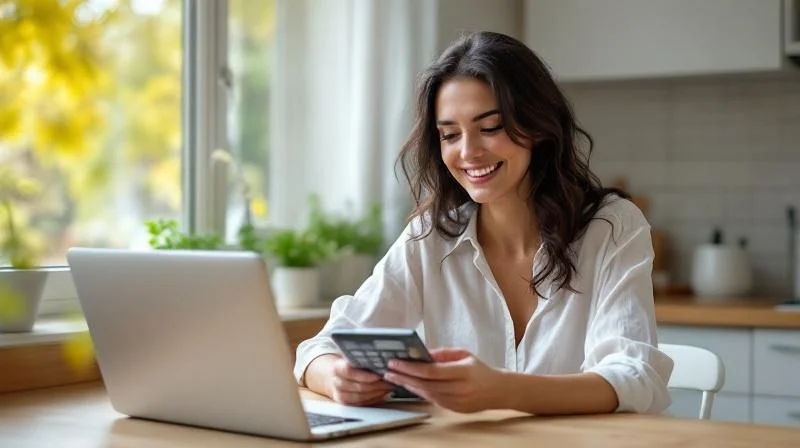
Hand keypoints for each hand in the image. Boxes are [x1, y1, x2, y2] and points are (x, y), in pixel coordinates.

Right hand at [319, 355, 394, 405]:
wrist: (333, 376)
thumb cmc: (346, 364)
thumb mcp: (350, 357)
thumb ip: (361, 358)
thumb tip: (381, 357)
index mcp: (337, 368)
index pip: (349, 372)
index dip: (364, 375)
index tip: (378, 375)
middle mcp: (337, 382)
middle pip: (358, 387)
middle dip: (377, 385)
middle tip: (390, 381)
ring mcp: (340, 395)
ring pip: (361, 397)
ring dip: (378, 393)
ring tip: (389, 387)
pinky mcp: (346, 403)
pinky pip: (362, 403)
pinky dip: (374, 399)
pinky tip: (383, 393)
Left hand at [383, 348, 504, 412]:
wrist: (498, 391)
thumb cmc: (479, 369)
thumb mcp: (464, 355)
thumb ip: (443, 353)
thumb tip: (422, 352)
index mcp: (464, 372)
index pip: (432, 371)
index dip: (411, 368)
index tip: (396, 362)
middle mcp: (460, 389)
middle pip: (426, 384)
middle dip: (404, 377)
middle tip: (388, 371)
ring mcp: (457, 402)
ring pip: (427, 394)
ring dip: (408, 386)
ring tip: (393, 378)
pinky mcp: (454, 410)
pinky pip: (432, 400)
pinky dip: (419, 392)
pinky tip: (408, 385)